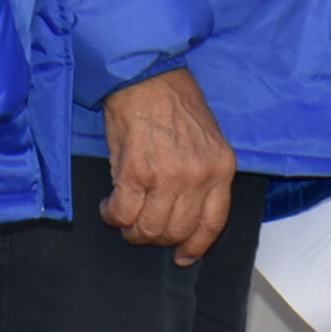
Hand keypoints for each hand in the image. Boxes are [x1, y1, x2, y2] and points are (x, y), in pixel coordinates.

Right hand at [102, 67, 236, 265]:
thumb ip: (203, 176)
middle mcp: (198, 176)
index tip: (183, 256)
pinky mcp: (135, 172)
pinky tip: (109, 205)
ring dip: (132, 229)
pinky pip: (122, 214)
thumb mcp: (208, 140)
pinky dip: (112, 215)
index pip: (213, 224)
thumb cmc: (175, 102)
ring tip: (124, 215)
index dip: (195, 245)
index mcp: (221, 168)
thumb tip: (185, 214)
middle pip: (175, 231)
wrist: (148, 75)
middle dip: (155, 236)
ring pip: (148, 229)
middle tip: (143, 225)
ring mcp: (167, 176)